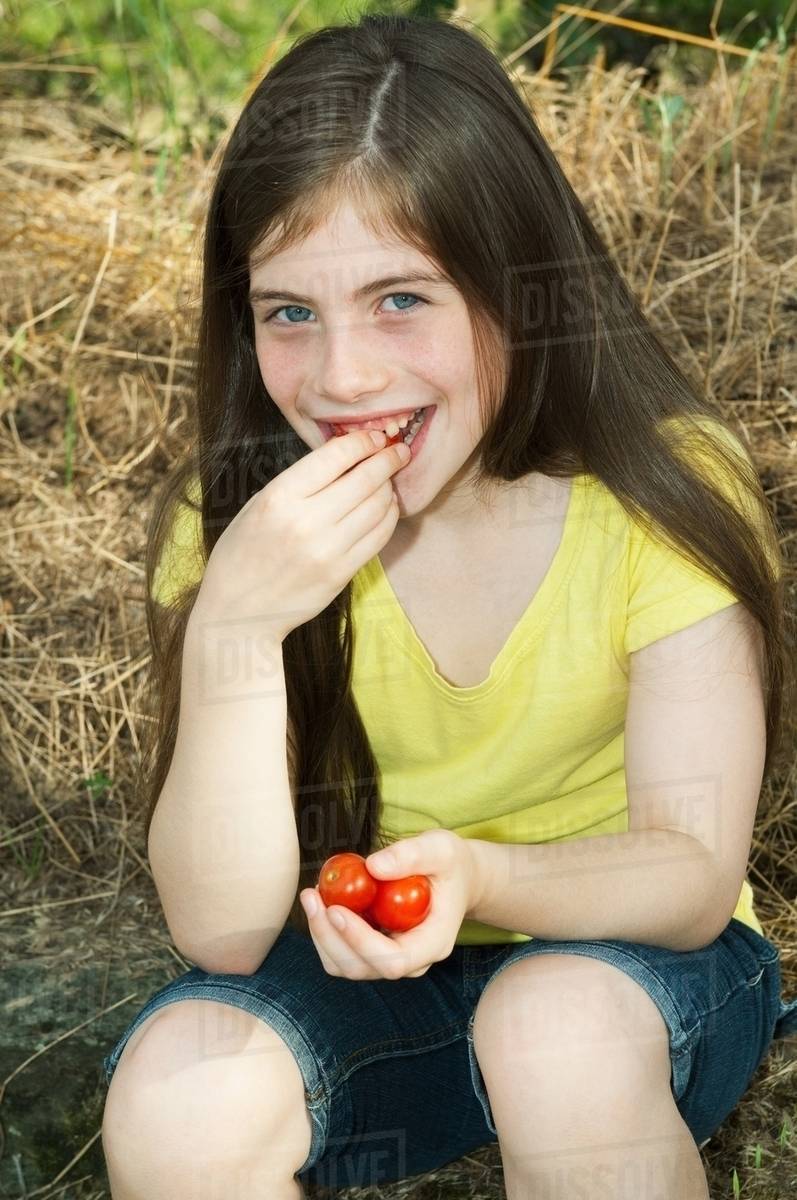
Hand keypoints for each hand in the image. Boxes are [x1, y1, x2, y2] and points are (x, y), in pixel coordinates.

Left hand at [300, 830, 473, 980]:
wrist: (455, 879)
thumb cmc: (450, 864)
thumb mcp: (440, 849)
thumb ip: (410, 855)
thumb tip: (372, 866)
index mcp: (434, 942)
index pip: (394, 960)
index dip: (360, 941)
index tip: (336, 908)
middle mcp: (412, 961)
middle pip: (362, 967)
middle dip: (330, 936)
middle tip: (312, 896)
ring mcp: (391, 959)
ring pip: (345, 965)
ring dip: (321, 935)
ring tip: (313, 894)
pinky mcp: (373, 951)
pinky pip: (341, 954)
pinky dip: (324, 931)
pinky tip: (321, 900)